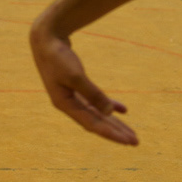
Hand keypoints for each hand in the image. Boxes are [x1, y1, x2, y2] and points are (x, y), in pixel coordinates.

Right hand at [30, 25, 137, 144]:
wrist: (46, 38)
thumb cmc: (57, 57)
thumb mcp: (75, 76)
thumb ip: (93, 94)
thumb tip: (110, 112)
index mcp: (64, 105)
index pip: (92, 125)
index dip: (111, 134)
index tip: (127, 142)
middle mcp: (68, 104)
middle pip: (96, 122)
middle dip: (116, 132)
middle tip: (135, 142)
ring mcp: (72, 96)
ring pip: (97, 113)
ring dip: (114, 122)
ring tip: (131, 133)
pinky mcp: (76, 87)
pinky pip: (95, 101)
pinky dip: (109, 104)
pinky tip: (123, 110)